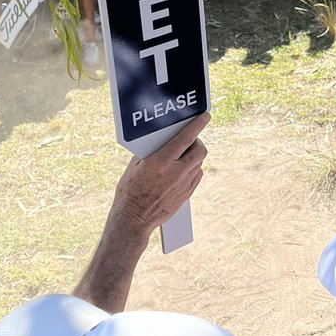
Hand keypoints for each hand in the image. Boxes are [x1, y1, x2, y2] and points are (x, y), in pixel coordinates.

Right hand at [111, 113, 209, 234]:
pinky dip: (193, 169)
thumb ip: (150, 152)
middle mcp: (176, 172)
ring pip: (199, 163)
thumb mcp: (135, 166)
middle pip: (200, 150)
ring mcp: (183, 185)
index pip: (186, 138)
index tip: (205, 116)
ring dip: (194, 156)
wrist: (134, 219)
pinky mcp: (186, 195)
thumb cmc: (129, 191)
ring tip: (183, 156)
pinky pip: (197, 176)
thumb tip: (160, 140)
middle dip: (197, 142)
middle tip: (190, 140)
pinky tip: (183, 170)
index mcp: (161, 161)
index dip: (197, 125)